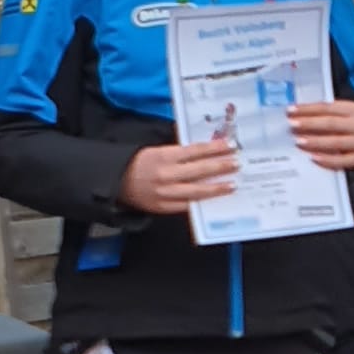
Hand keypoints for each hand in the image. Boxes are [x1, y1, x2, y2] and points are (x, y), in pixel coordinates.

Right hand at [119, 140, 235, 213]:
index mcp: (164, 156)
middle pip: (200, 170)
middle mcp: (167, 175)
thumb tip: (205, 152)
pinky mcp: (165, 207)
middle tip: (237, 163)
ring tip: (232, 184)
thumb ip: (180, 153)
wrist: (117, 182)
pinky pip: (188, 205)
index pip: (195, 151)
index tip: (229, 146)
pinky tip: (215, 199)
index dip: (214, 148)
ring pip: (197, 191)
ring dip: (217, 188)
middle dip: (221, 166)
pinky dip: (203, 202)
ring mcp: (166, 193)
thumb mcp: (157, 151)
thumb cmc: (139, 164)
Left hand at [288, 100, 353, 169]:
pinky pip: (343, 161)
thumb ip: (326, 114)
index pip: (327, 108)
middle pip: (330, 123)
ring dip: (315, 141)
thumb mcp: (345, 113)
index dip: (307, 109)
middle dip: (309, 124)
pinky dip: (327, 160)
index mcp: (353, 109)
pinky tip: (313, 158)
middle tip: (291, 126)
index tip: (290, 111)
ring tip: (299, 141)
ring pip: (336, 142)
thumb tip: (298, 116)